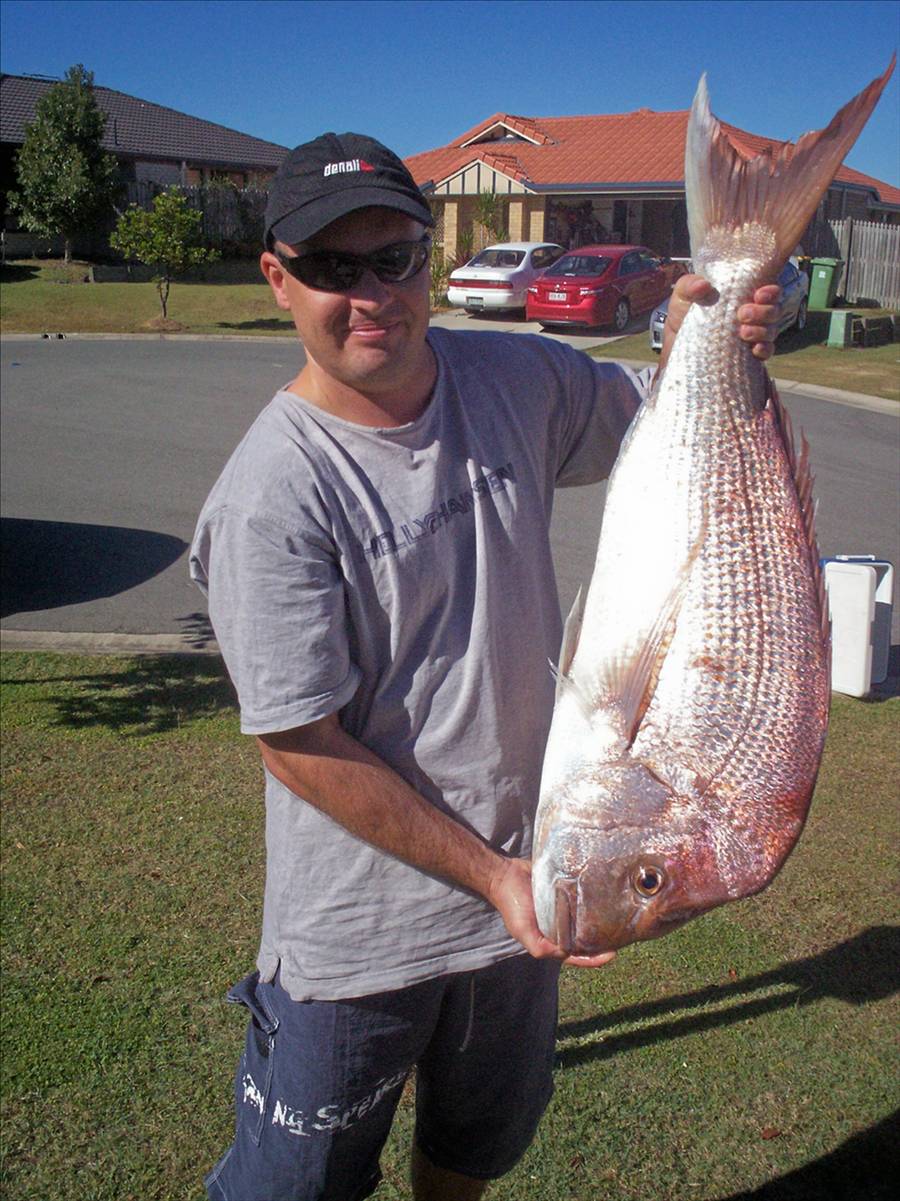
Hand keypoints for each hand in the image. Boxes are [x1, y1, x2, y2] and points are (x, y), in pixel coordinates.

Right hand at [485, 857, 616, 968]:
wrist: (505, 875)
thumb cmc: (513, 906)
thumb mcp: (523, 932)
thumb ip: (541, 948)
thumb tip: (566, 953)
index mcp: (552, 940)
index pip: (576, 955)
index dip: (593, 959)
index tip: (611, 955)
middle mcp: (561, 926)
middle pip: (585, 938)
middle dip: (601, 941)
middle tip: (621, 937)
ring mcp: (565, 908)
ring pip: (586, 919)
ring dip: (600, 922)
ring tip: (619, 920)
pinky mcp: (567, 890)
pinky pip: (583, 898)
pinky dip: (593, 901)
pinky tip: (607, 900)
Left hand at [660, 274, 782, 367]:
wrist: (675, 346)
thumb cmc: (683, 315)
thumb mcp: (682, 296)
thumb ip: (689, 285)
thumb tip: (704, 285)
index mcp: (742, 295)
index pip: (769, 290)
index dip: (771, 291)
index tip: (758, 294)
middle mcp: (752, 314)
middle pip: (774, 309)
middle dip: (764, 311)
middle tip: (742, 314)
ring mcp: (752, 334)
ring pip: (771, 330)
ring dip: (762, 330)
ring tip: (742, 333)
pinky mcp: (748, 354)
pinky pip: (767, 351)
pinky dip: (764, 350)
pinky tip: (754, 349)